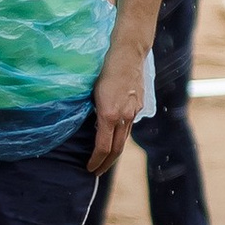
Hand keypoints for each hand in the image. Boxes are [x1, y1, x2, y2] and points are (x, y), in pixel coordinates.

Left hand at [88, 33, 148, 177]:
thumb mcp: (90, 90)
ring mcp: (133, 110)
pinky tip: (114, 137)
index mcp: (109, 114)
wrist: (128, 51)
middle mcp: (124, 116)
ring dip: (114, 152)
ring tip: (104, 160)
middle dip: (106, 164)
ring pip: (124, 138)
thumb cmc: (102, 66)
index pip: (103, 147)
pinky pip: (128, 125)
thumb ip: (90, 109)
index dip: (95, 161)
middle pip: (117, 149)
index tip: (88, 169)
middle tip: (95, 173)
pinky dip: (120, 136)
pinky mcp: (138, 104)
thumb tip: (86, 125)